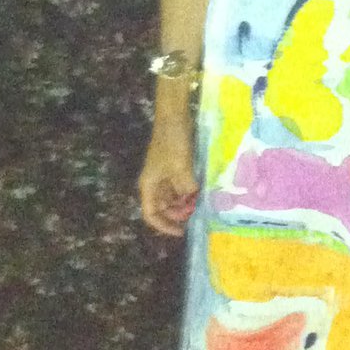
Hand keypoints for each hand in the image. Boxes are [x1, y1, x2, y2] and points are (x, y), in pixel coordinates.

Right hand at [139, 119, 198, 235]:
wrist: (174, 117)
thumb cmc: (172, 143)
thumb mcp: (181, 169)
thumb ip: (187, 189)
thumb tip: (194, 205)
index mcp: (148, 185)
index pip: (151, 214)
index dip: (164, 226)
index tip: (181, 232)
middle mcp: (154, 183)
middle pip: (163, 208)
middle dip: (178, 216)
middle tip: (196, 218)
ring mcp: (164, 176)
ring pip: (173, 199)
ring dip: (184, 205)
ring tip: (200, 208)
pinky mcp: (174, 168)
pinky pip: (180, 187)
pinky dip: (188, 193)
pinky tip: (200, 195)